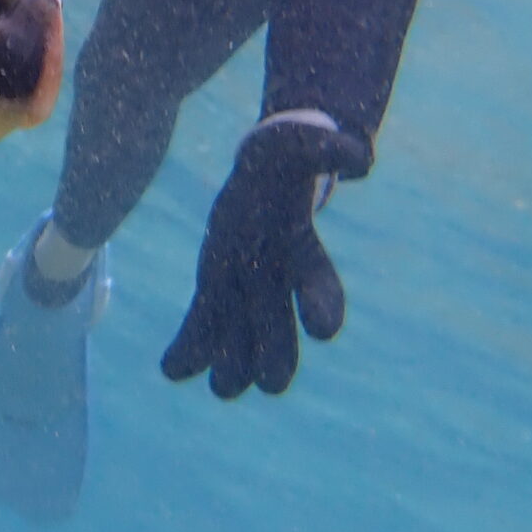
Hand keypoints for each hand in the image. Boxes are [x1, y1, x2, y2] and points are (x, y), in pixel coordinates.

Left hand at [162, 118, 371, 399]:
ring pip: (238, 339)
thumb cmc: (291, 159)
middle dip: (274, 354)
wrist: (267, 176)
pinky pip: (200, 324)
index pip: (321, 286)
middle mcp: (277, 281)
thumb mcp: (306, 144)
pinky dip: (188, 348)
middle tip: (272, 382)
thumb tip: (360, 158)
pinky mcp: (213, 289)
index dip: (323, 305)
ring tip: (222, 387)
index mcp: (304, 253)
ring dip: (232, 364)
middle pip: (278, 329)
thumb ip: (330, 149)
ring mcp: (244, 290)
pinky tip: (171, 369)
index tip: (325, 327)